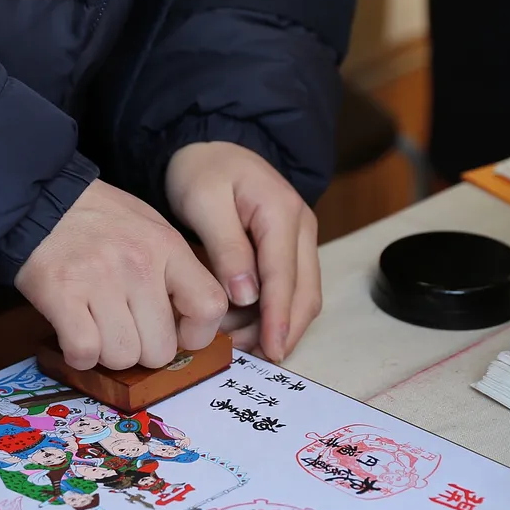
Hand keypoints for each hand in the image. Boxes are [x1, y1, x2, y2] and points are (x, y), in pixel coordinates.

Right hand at [16, 179, 227, 371]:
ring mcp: (99, 280)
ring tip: (97, 327)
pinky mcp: (61, 294)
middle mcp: (138, 264)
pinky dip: (80, 356)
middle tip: (126, 329)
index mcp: (167, 246)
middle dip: (142, 349)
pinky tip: (76, 338)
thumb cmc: (99, 221)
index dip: (197, 335)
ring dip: (108, 353)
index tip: (178, 334)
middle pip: (160, 349)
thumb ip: (175, 272)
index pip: (208, 307)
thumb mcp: (151, 229)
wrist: (41, 201)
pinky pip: (84, 351)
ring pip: (122, 357)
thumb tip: (189, 326)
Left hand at [166, 141, 320, 361]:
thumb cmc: (203, 172)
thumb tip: (246, 296)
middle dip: (283, 331)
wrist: (211, 150)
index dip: (278, 317)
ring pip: (303, 296)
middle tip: (253, 359)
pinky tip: (244, 329)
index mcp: (282, 212)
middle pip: (306, 293)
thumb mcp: (204, 202)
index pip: (285, 276)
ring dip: (277, 326)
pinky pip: (290, 290)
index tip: (271, 350)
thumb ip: (226, 248)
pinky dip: (272, 314)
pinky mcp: (290, 251)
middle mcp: (302, 227)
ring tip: (241, 347)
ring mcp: (300, 240)